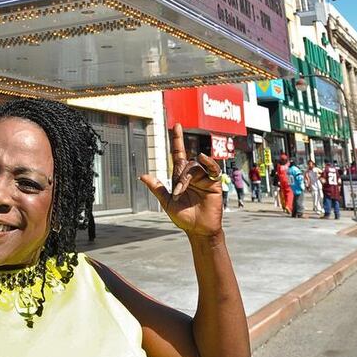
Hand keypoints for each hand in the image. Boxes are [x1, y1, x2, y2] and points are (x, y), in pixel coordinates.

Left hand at [141, 123, 223, 237]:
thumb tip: (142, 176)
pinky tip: (203, 159)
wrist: (199, 230)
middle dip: (180, 177)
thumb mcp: (166, 202)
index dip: (177, 140)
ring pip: (195, 166)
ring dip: (188, 178)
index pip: (179, 154)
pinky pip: (212, 168)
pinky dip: (208, 163)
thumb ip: (157, 188)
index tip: (176, 126)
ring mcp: (204, 178)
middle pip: (186, 162)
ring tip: (183, 192)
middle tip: (177, 193)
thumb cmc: (184, 218)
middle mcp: (192, 175)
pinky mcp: (214, 183)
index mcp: (180, 177)